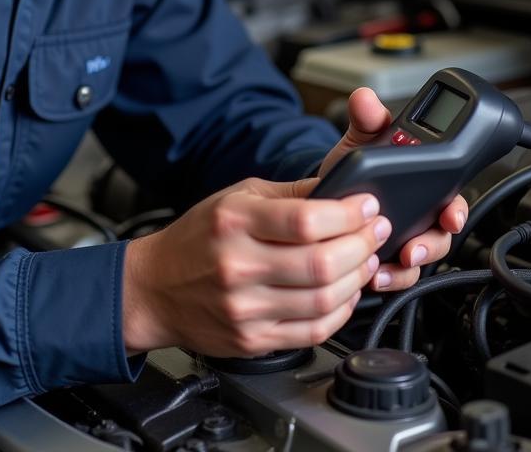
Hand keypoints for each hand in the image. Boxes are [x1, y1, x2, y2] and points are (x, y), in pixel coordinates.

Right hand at [122, 177, 388, 356]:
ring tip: (364, 261)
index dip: (348, 215)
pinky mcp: (253, 339)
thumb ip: (289, 196)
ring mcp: (246, 307)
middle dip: (361, 246)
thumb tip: (340, 190)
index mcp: (234, 222)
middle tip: (376, 233)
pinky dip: (340, 312)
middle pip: (320, 263)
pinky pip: (313, 331)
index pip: (305, 220)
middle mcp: (238, 265)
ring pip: (323, 301)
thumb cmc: (197, 238)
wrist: (154, 288)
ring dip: (357, 280)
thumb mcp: (236, 198)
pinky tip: (345, 293)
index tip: (367, 207)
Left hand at [318, 87, 468, 292]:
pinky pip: (397, 276)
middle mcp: (420, 214)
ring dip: (407, 268)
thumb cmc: (354, 168)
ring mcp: (404, 239)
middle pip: (440, 236)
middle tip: (413, 250)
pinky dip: (387, 278)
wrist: (327, 193)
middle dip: (431, 246)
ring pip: (420, 260)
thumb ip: (367, 119)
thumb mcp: (360, 141)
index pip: (452, 199)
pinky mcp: (385, 259)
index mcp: (424, 183)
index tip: (449, 215)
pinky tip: (373, 275)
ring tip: (385, 268)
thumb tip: (365, 99)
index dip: (456, 210)